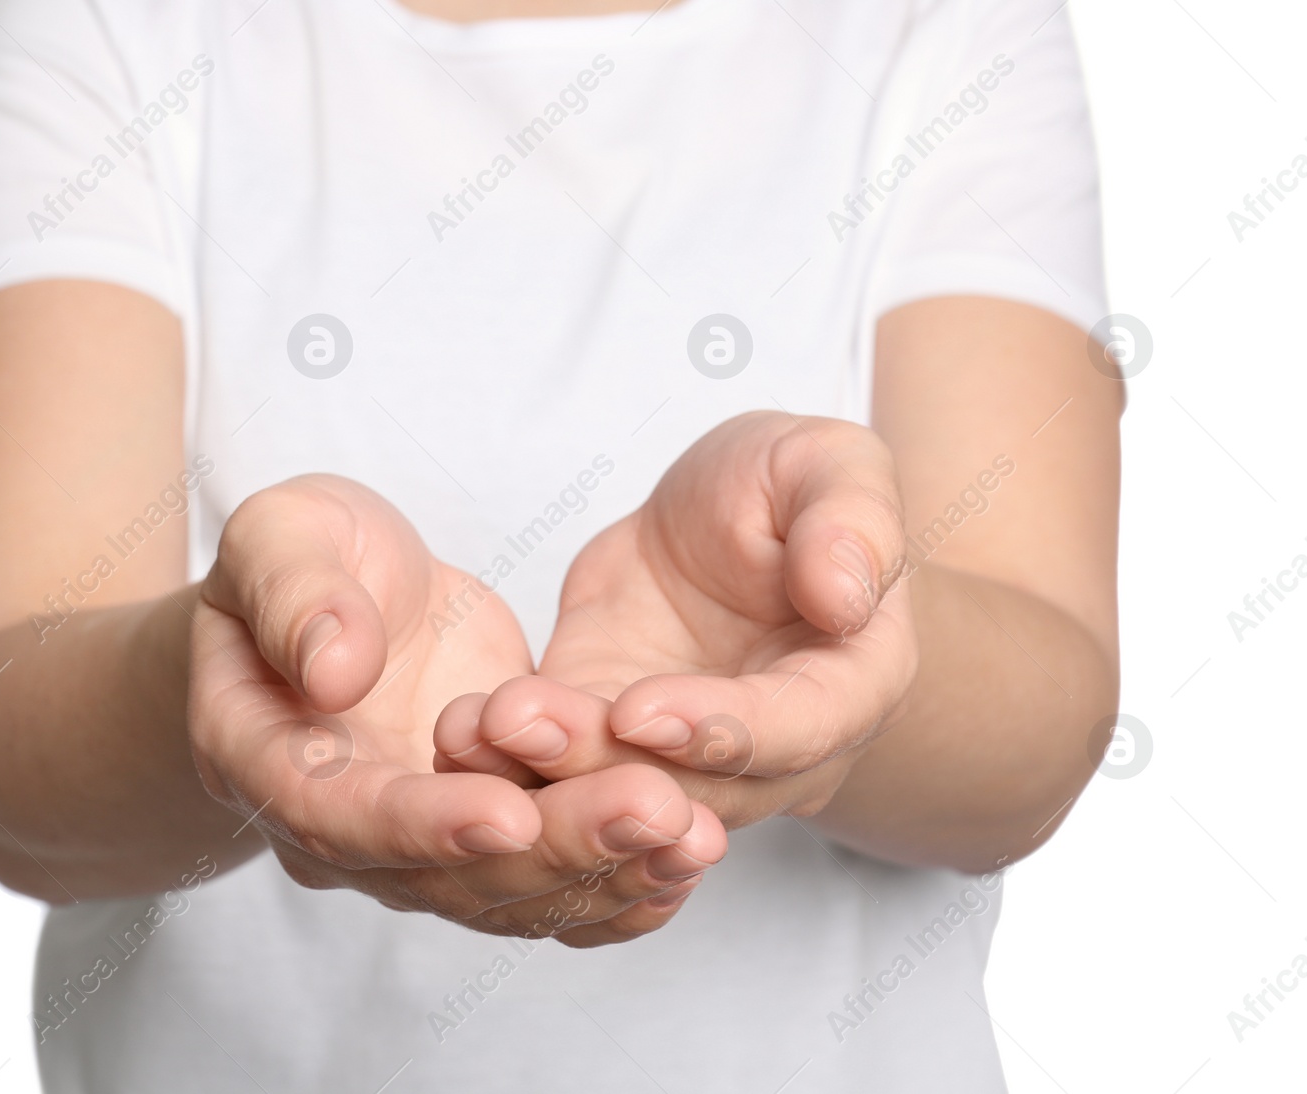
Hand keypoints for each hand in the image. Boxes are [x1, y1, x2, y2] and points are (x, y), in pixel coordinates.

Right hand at [188, 475, 725, 945]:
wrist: (339, 598)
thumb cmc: (298, 560)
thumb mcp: (279, 537)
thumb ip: (295, 597)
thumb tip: (332, 669)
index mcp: (274, 762)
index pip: (346, 816)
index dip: (427, 824)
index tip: (508, 810)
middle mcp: (349, 830)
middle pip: (452, 874)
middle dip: (559, 848)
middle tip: (655, 811)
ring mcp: (423, 843)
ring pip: (515, 890)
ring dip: (609, 874)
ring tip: (697, 838)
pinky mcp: (489, 828)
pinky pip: (551, 880)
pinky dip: (620, 884)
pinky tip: (689, 860)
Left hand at [433, 412, 917, 829]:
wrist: (719, 525)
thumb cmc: (788, 494)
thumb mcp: (829, 469)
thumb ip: (851, 523)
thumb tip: (848, 597)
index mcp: (848, 688)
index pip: (794, 730)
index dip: (720, 730)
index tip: (642, 711)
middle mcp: (774, 755)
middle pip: (695, 787)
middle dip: (605, 765)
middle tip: (525, 726)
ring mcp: (684, 762)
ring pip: (619, 793)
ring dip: (545, 771)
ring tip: (477, 727)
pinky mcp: (605, 745)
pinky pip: (562, 768)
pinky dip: (509, 761)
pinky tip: (456, 734)